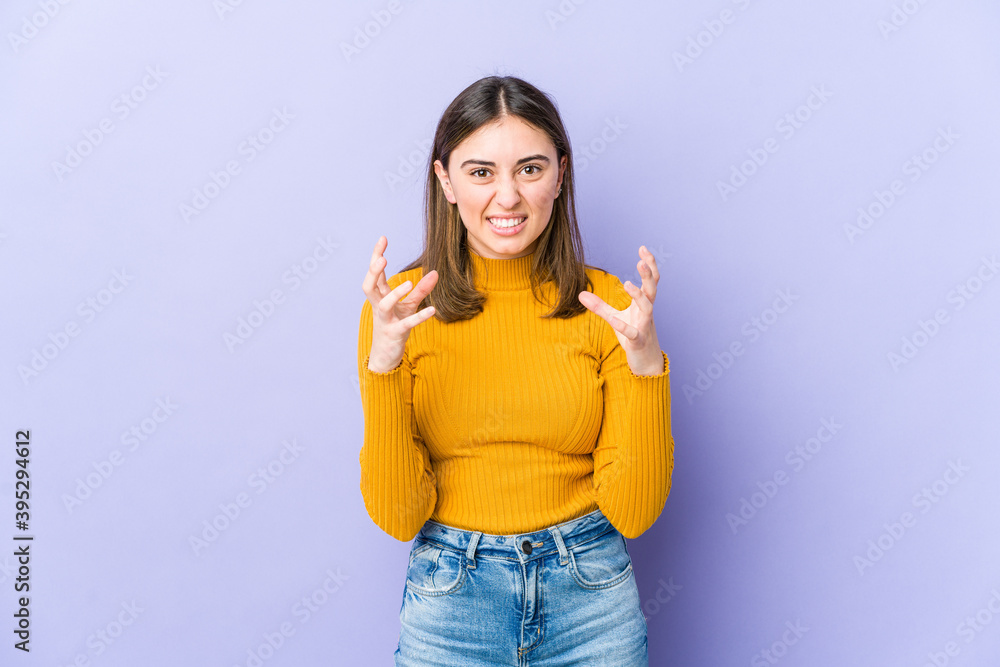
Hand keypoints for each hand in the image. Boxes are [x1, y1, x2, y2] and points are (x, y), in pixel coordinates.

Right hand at [362, 235, 438, 372]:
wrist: (386, 354)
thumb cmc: (395, 324)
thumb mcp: (409, 305)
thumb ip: (421, 289)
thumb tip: (435, 272)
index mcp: (380, 296)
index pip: (375, 273)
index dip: (377, 256)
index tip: (383, 238)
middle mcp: (379, 306)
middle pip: (370, 286)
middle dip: (374, 272)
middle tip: (382, 259)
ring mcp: (386, 320)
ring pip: (384, 305)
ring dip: (395, 293)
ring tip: (409, 282)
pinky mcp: (396, 333)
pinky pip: (406, 324)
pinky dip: (419, 317)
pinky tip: (432, 310)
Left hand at [578, 245, 663, 375]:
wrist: (646, 361)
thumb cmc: (633, 335)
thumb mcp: (615, 318)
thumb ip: (600, 305)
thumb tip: (580, 294)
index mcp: (644, 303)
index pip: (651, 280)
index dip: (649, 264)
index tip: (643, 248)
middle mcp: (647, 312)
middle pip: (652, 289)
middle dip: (649, 275)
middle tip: (641, 261)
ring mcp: (644, 326)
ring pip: (647, 308)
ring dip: (638, 295)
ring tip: (629, 283)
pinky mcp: (638, 340)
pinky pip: (632, 333)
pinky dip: (623, 327)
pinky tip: (615, 320)